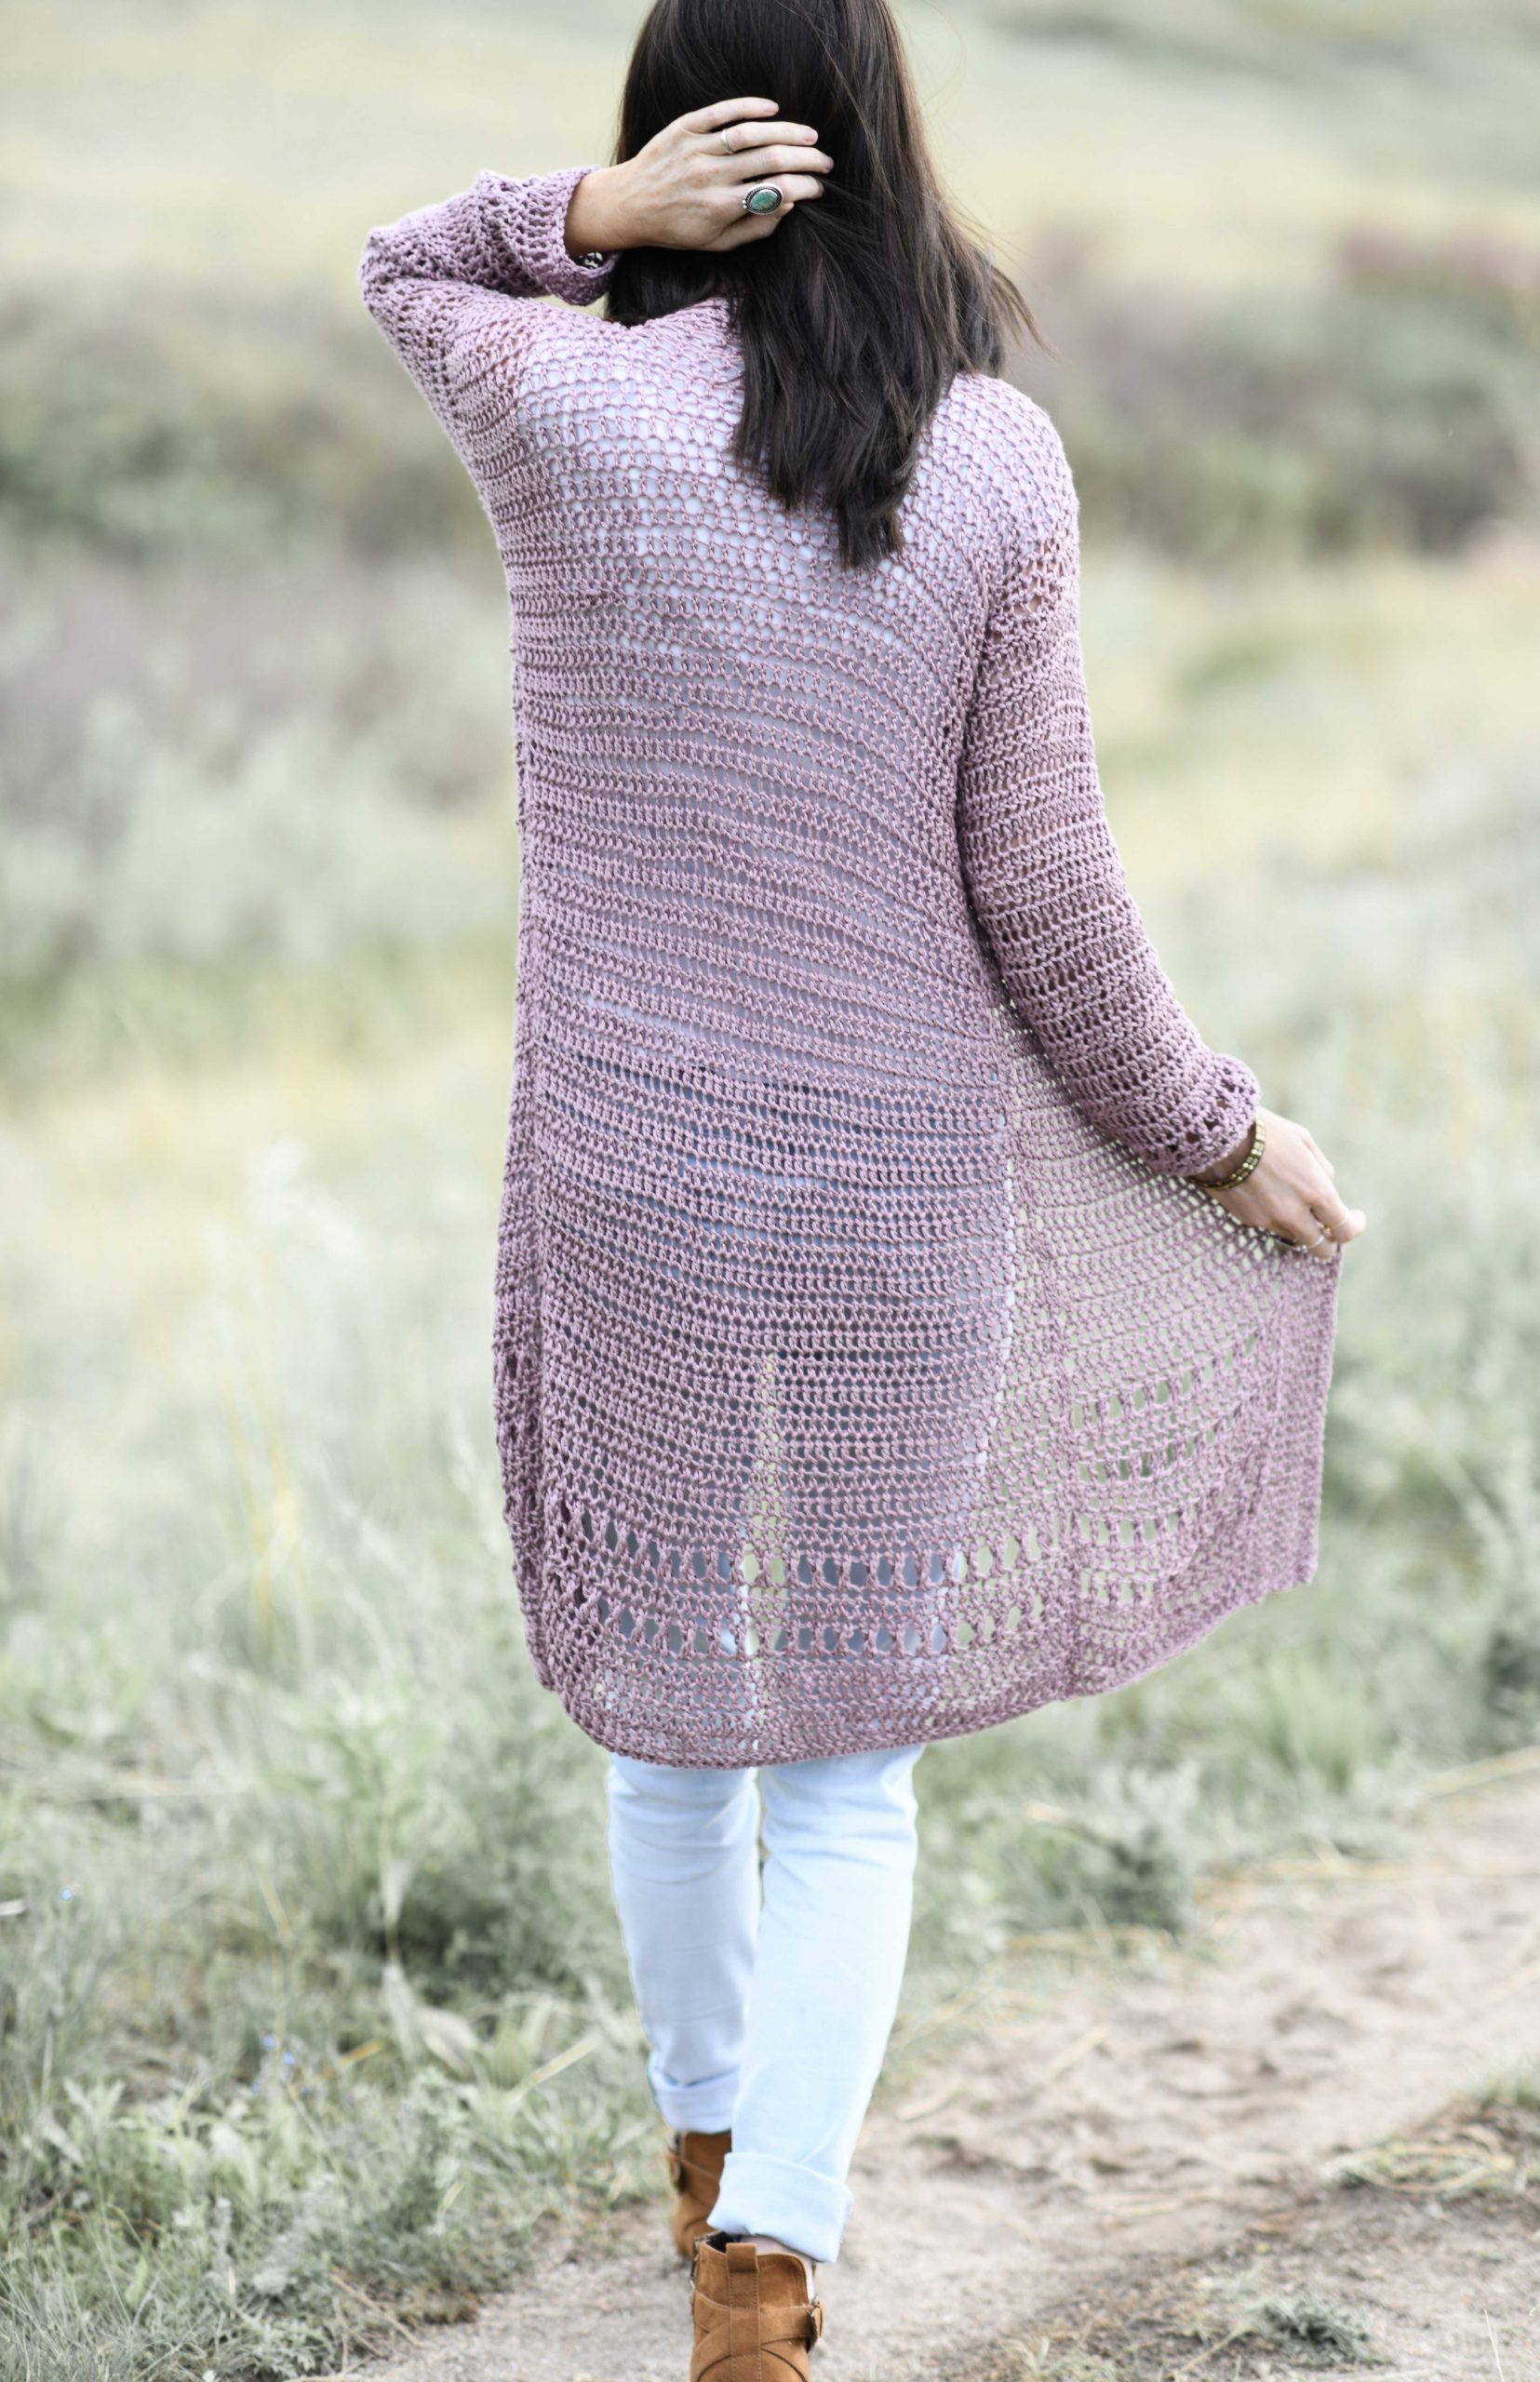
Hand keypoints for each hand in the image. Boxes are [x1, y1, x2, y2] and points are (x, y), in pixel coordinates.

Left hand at [564, 96, 831, 258]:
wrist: (629, 205)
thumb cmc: (676, 229)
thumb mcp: (716, 243)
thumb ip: (755, 227)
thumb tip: (788, 204)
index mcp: (721, 208)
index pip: (775, 192)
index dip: (804, 188)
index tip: (819, 188)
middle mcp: (710, 177)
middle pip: (770, 160)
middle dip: (805, 160)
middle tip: (824, 161)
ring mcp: (697, 149)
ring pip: (750, 134)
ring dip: (786, 132)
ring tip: (809, 136)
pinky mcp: (684, 128)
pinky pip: (721, 112)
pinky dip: (749, 107)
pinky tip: (772, 109)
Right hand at [1190, 1106, 1366, 1261]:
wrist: (1218, 1138)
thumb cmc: (1266, 1133)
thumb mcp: (1303, 1141)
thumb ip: (1321, 1168)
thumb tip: (1327, 1185)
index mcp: (1316, 1191)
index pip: (1344, 1228)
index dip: (1355, 1226)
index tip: (1356, 1218)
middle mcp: (1294, 1213)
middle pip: (1320, 1248)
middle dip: (1329, 1242)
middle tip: (1328, 1228)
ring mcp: (1269, 1220)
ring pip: (1294, 1238)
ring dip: (1300, 1228)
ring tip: (1294, 1205)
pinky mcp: (1247, 1220)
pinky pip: (1270, 1226)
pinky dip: (1276, 1218)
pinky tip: (1268, 1195)